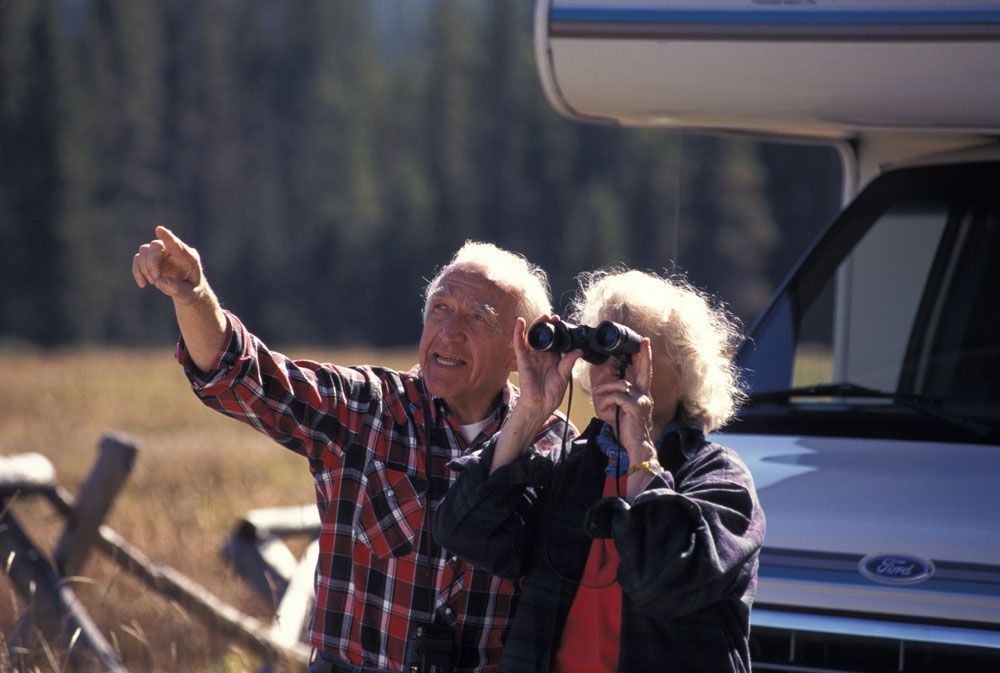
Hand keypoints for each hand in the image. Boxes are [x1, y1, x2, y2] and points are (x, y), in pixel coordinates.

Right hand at [132, 226, 204, 304]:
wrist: (187, 292)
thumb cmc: (192, 292)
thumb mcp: (189, 295)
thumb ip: (177, 289)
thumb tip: (159, 281)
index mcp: (189, 258)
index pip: (177, 245)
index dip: (168, 237)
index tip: (159, 230)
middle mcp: (174, 251)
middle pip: (155, 246)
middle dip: (151, 264)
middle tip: (155, 280)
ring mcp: (162, 254)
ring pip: (144, 250)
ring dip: (144, 268)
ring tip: (153, 282)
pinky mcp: (151, 259)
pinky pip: (138, 258)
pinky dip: (137, 271)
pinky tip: (143, 284)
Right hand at [490, 317, 579, 472]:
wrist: (540, 405)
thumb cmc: (550, 394)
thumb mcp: (564, 376)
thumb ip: (569, 362)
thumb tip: (578, 351)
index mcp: (552, 359)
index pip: (555, 341)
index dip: (558, 331)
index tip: (563, 322)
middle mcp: (541, 356)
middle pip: (543, 336)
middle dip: (548, 325)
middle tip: (554, 317)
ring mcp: (531, 357)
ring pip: (532, 337)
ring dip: (536, 325)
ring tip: (542, 317)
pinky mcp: (522, 360)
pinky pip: (519, 344)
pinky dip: (518, 332)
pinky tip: (520, 322)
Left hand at [590, 338, 655, 463]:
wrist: (637, 445)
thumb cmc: (628, 427)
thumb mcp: (624, 408)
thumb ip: (621, 395)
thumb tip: (611, 384)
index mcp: (642, 393)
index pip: (645, 372)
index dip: (645, 357)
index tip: (644, 343)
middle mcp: (645, 394)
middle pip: (643, 370)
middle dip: (643, 355)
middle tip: (643, 342)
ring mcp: (641, 400)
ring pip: (620, 385)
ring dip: (605, 388)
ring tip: (596, 394)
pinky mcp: (634, 407)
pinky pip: (616, 397)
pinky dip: (606, 401)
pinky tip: (603, 409)